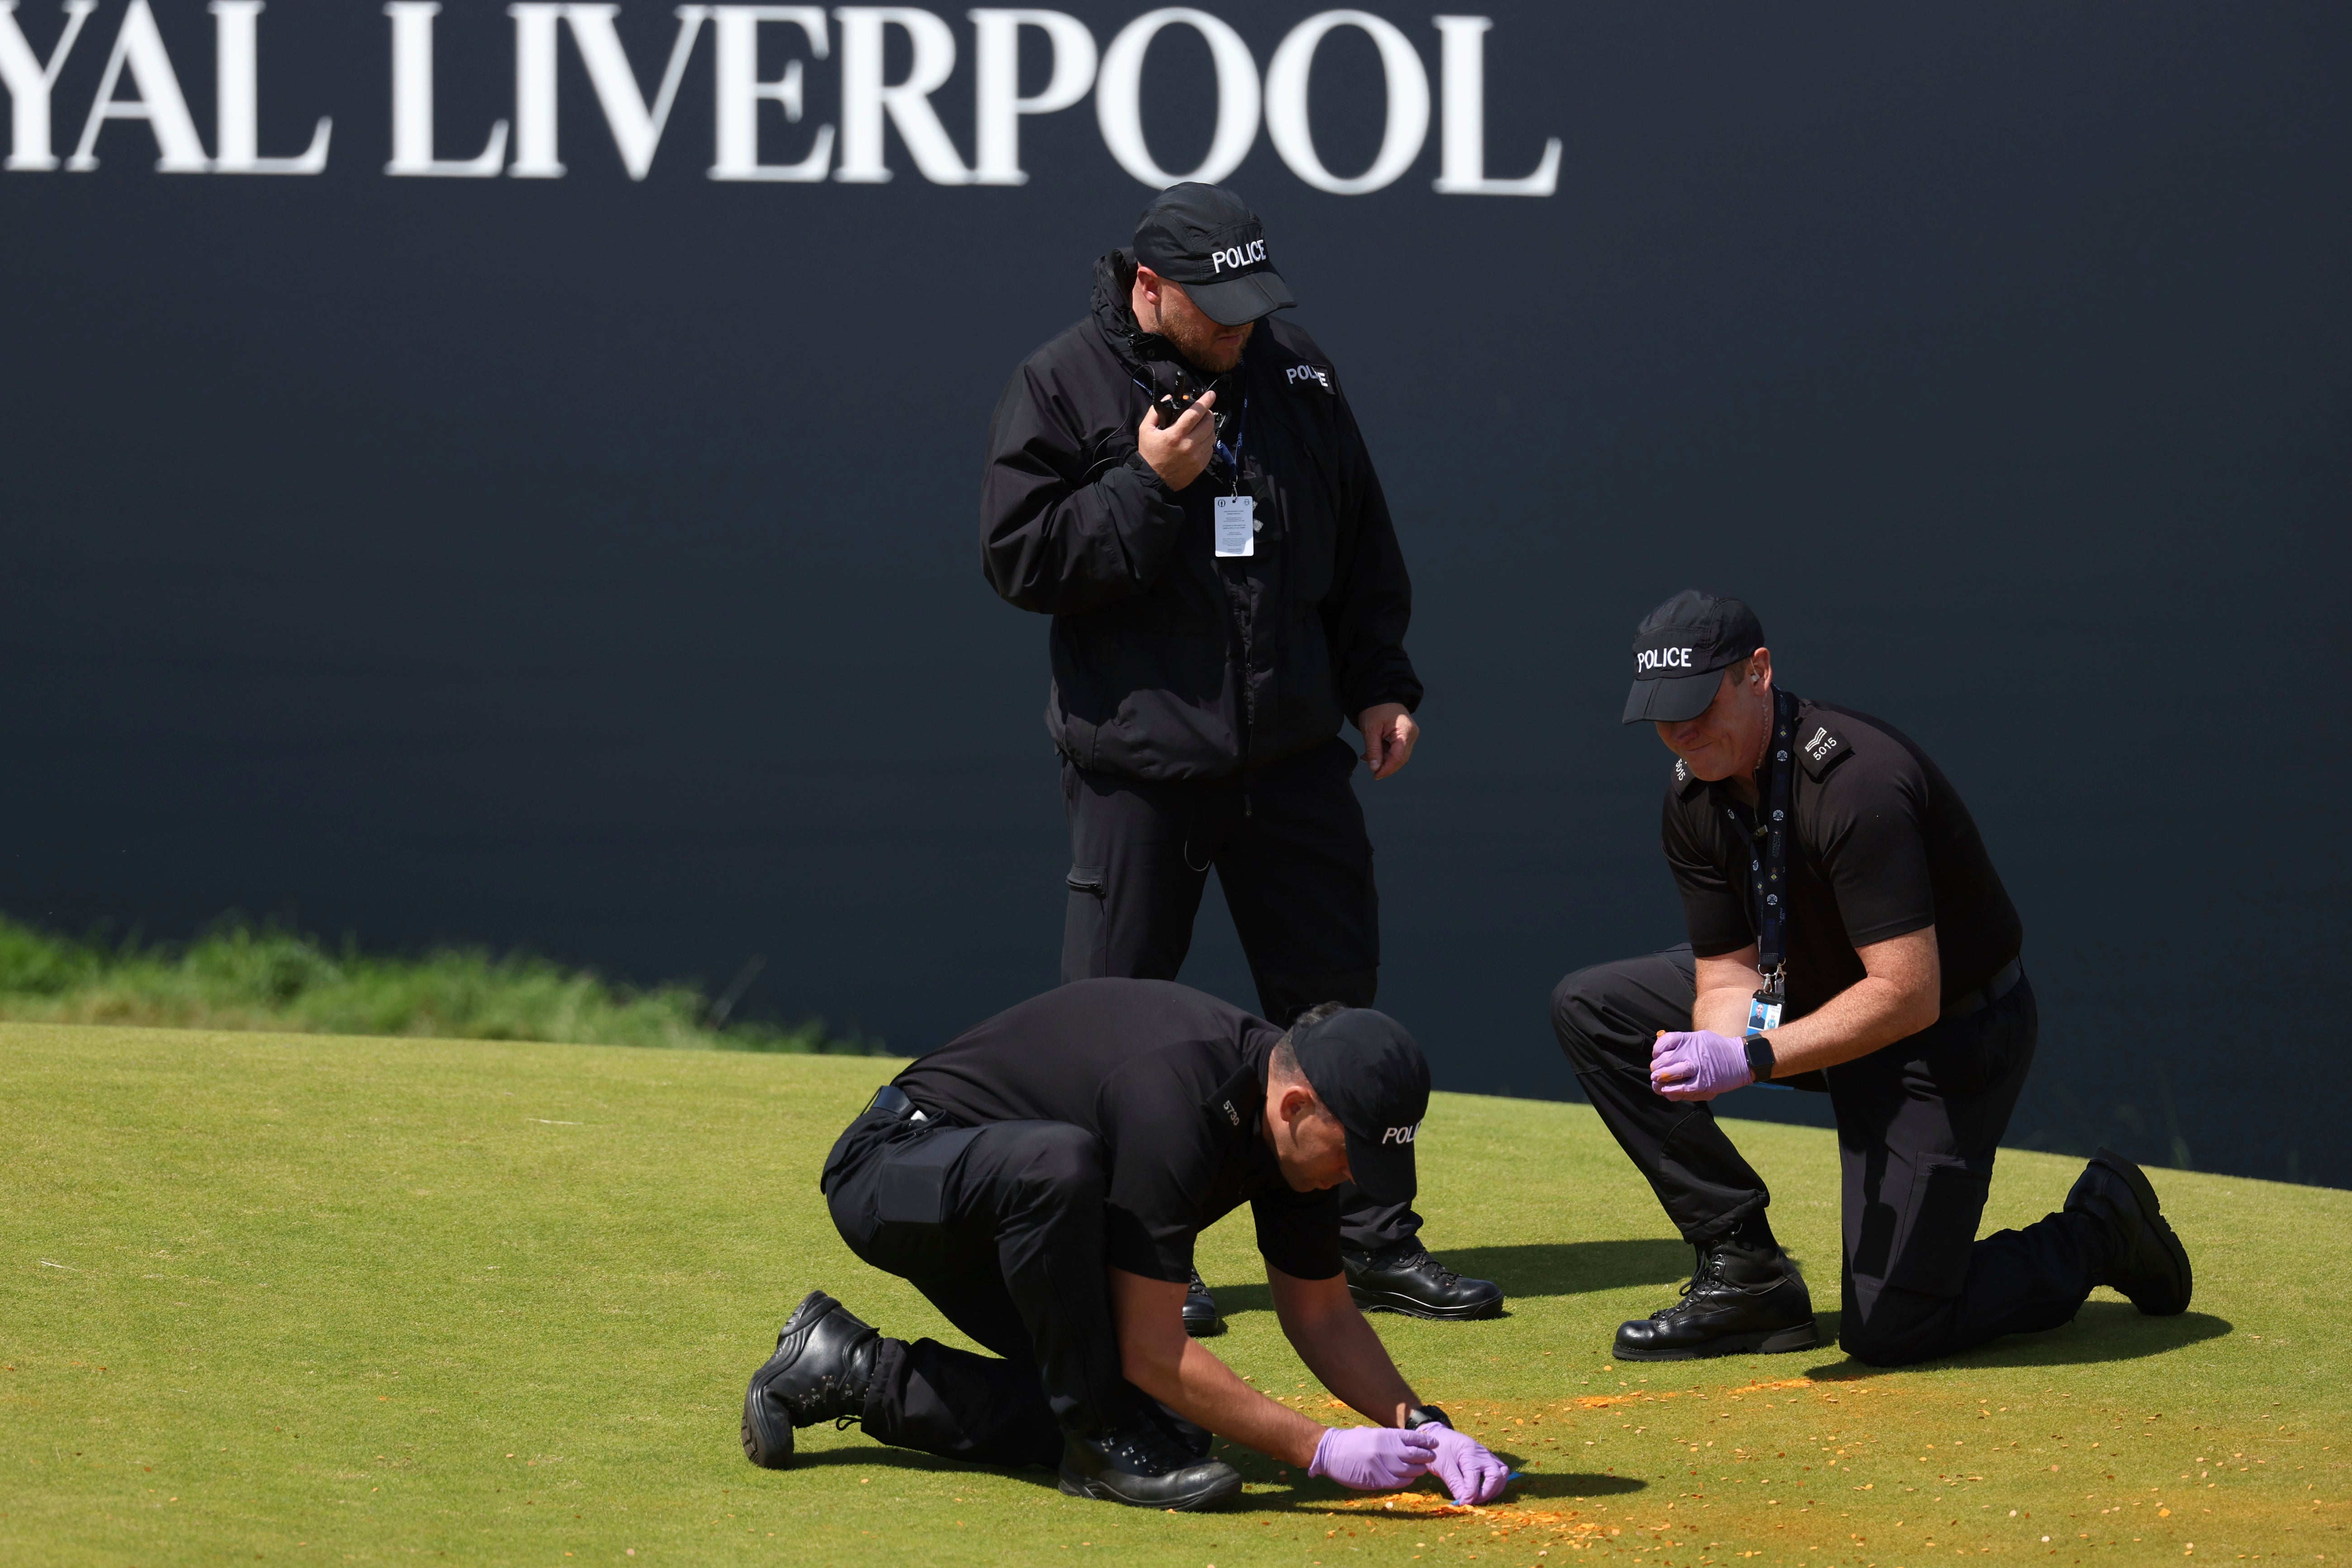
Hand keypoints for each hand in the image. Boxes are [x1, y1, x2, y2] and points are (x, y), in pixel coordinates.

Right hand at [1136, 388, 1216, 490]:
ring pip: (1212, 435)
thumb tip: (1169, 398)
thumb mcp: (1145, 430)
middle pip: (1208, 423)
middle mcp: (1189, 445)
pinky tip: (1199, 440)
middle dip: (1208, 413)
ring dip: (1208, 427)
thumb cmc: (1149, 454)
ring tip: (1200, 426)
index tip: (1211, 394)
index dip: (1205, 401)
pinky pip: (1211, 448)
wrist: (1152, 480)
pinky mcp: (1201, 465)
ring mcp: (1197, 456)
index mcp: (1175, 435)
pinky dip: (1207, 441)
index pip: (1195, 413)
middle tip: (1202, 412)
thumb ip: (1155, 412)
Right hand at [1308, 1425, 1436, 1490]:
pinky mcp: (1376, 1480)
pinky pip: (1398, 1482)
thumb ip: (1392, 1440)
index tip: (1435, 1444)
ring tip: (1423, 1469)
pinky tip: (1409, 1478)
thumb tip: (1412, 1444)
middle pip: (1415, 1455)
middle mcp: (1385, 1449)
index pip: (1412, 1438)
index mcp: (1385, 1435)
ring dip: (1418, 1470)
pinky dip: (1407, 1481)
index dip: (1426, 1442)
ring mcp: (1381, 1466)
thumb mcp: (1373, 1434)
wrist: (1331, 1452)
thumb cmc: (1353, 1442)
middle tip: (1432, 1458)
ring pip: (1409, 1471)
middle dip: (1426, 1457)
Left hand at [1358, 702, 1419, 778]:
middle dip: (1386, 766)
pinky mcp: (1405, 735)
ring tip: (1368, 757)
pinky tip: (1372, 753)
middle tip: (1372, 770)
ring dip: (1384, 759)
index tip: (1375, 775)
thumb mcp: (1370, 729)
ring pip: (1398, 755)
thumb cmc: (1375, 708)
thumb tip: (1375, 768)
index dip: (1387, 769)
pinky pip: (1397, 749)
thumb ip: (1373, 750)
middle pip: (1401, 758)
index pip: (1398, 757)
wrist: (1380, 694)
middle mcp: (1412, 734)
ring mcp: (1410, 735)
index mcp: (1405, 731)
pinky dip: (1385, 753)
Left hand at [1423, 1424, 1510, 1504]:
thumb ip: (1455, 1484)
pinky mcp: (1489, 1458)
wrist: (1440, 1435)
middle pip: (1496, 1476)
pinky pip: (1500, 1471)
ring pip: (1502, 1473)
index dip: (1470, 1495)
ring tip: (1480, 1497)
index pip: (1475, 1479)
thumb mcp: (1443, 1467)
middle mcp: (1483, 1453)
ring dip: (1494, 1489)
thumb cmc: (1439, 1449)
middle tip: (1473, 1501)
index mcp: (1469, 1453)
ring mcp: (1488, 1455)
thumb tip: (1465, 1502)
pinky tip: (1484, 1490)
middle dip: (1487, 1493)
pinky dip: (1496, 1483)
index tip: (1463, 1504)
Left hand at [1649, 1029, 1752, 1101]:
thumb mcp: (1700, 1037)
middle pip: (1663, 1061)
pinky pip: (1681, 1089)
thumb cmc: (1718, 1049)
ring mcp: (1698, 1069)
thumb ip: (1682, 1043)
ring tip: (1657, 1083)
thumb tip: (1661, 1047)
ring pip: (1668, 1076)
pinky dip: (1671, 1092)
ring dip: (1659, 1081)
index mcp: (1690, 1040)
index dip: (1656, 1050)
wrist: (1741, 1060)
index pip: (1664, 1042)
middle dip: (1656, 1068)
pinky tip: (1667, 1091)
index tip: (1657, 1056)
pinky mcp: (1703, 1084)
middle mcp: (1692, 1053)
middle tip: (1656, 1072)